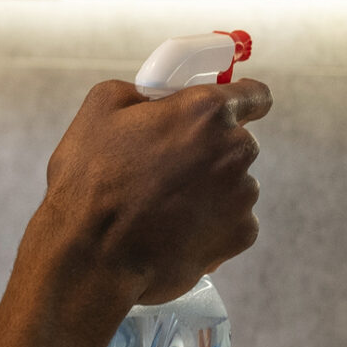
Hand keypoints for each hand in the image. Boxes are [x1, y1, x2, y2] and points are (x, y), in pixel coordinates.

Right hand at [35, 78, 270, 306]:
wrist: (91, 255)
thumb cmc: (91, 181)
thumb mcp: (100, 108)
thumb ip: (143, 90)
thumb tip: (157, 98)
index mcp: (206, 111)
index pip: (255, 95)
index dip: (242, 100)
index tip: (231, 109)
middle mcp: (234, 150)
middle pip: (236, 142)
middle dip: (209, 150)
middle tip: (167, 166)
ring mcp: (242, 195)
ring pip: (234, 183)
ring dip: (209, 189)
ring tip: (163, 205)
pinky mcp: (240, 234)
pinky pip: (232, 221)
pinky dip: (211, 223)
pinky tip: (175, 229)